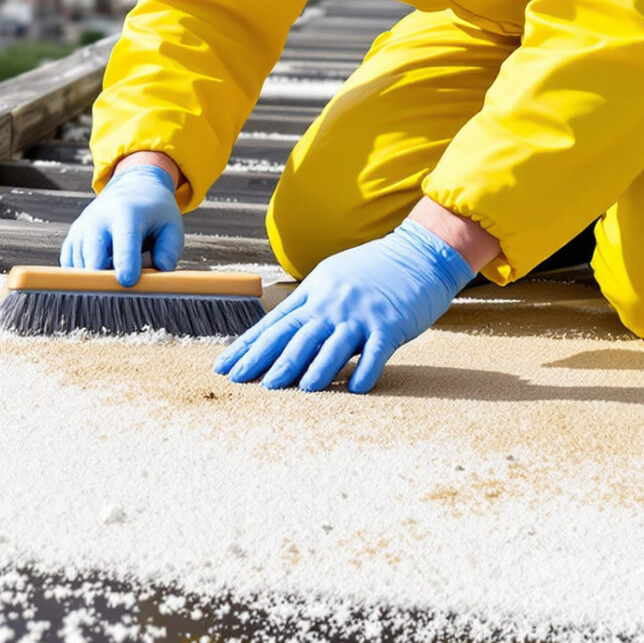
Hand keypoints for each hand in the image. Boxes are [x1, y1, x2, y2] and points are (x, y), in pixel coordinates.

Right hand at [60, 161, 183, 285]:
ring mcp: (80, 230)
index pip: (124, 241)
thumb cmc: (154, 213)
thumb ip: (169, 251)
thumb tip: (158, 271)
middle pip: (93, 258)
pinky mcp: (71, 241)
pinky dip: (87, 276)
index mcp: (126, 214)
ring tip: (120, 265)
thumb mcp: (172, 226)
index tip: (127, 281)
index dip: (125, 263)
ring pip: (82, 268)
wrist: (132, 188)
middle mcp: (97, 220)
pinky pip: (73, 268)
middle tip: (125, 287)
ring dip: (101, 277)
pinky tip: (104, 267)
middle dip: (106, 280)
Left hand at [214, 221, 473, 392]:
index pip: (274, 324)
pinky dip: (366, 369)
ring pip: (333, 343)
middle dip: (269, 360)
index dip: (247, 347)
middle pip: (296, 335)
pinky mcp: (391, 324)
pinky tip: (355, 387)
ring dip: (316, 368)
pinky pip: (377, 350)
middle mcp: (333, 303)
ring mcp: (361, 314)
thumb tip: (279, 331)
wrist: (419, 253)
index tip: (224, 368)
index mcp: (315, 293)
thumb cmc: (373, 271)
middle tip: (248, 383)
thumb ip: (309, 304)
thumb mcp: (332, 279)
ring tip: (299, 389)